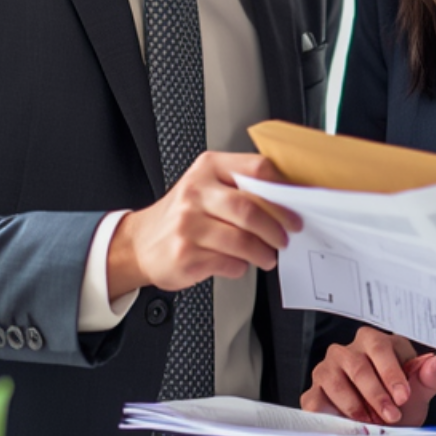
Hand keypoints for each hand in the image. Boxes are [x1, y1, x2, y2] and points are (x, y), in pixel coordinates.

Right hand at [106, 152, 297, 295]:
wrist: (139, 243)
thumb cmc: (182, 215)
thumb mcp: (205, 187)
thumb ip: (241, 187)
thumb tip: (285, 201)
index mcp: (207, 169)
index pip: (255, 168)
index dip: (283, 189)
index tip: (296, 205)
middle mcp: (195, 193)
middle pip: (249, 208)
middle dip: (276, 227)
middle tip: (286, 237)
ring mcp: (188, 225)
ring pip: (242, 240)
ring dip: (263, 252)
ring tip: (267, 256)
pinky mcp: (186, 254)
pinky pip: (228, 263)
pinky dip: (241, 266)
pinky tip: (239, 263)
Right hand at [303, 325, 435, 435]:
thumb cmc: (398, 407)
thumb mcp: (420, 395)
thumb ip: (431, 378)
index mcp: (377, 344)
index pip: (381, 347)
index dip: (392, 373)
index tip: (404, 396)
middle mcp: (348, 352)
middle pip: (358, 366)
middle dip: (377, 394)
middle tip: (392, 416)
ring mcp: (327, 371)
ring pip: (336, 381)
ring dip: (357, 406)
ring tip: (371, 423)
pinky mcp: (313, 394)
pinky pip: (317, 401)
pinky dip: (333, 416)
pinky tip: (347, 425)